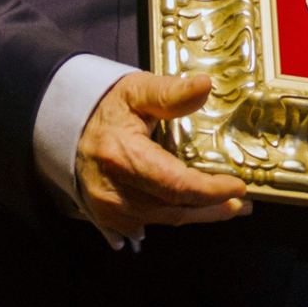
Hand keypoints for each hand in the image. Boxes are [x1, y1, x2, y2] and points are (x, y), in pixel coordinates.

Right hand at [75, 72, 250, 241]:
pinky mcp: (108, 218)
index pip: (175, 184)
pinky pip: (151, 221)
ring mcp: (109, 209)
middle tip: (244, 203)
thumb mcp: (136, 90)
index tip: (239, 187)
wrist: (63, 127)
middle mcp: (114, 191)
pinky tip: (196, 208)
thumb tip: (205, 85)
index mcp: (122, 156)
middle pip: (175, 208)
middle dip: (213, 208)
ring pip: (165, 219)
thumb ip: (170, 92)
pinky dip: (176, 215)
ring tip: (229, 207)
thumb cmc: (106, 106)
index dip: (210, 190)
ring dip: (199, 214)